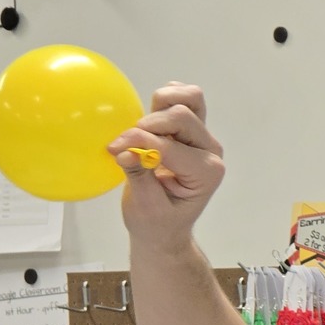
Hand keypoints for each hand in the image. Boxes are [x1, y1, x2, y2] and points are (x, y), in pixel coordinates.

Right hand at [108, 82, 225, 251]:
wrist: (163, 227)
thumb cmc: (156, 222)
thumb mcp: (145, 207)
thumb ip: (138, 176)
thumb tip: (123, 151)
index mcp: (206, 173)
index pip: (171, 146)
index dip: (139, 143)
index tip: (113, 150)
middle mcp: (210, 151)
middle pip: (182, 115)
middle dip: (148, 126)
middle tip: (124, 144)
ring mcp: (203, 137)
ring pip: (190, 97)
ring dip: (159, 106)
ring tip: (140, 130)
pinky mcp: (191, 127)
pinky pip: (182, 96)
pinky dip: (162, 101)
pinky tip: (148, 122)